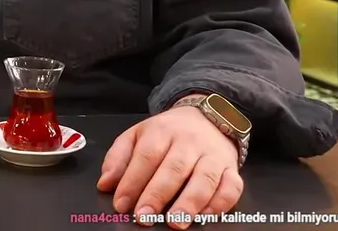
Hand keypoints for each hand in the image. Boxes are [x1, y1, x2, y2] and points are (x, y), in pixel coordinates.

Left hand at [97, 103, 242, 228]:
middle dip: (157, 195)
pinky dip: (220, 203)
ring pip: (204, 179)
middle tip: (144, 217)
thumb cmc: (167, 133)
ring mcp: (212, 155)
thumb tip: (105, 184)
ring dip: (190, 203)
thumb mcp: (137, 135)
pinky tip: (204, 216)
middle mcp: (189, 142)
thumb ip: (118, 158)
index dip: (132, 182)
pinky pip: (231, 187)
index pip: (146, 157)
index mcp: (161, 131)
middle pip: (173, 169)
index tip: (121, 204)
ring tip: (175, 222)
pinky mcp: (232, 168)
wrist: (206, 117)